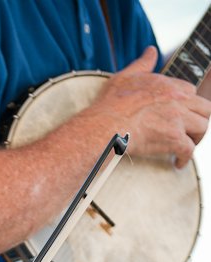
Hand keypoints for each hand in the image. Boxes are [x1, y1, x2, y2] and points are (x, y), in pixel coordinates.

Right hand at [85, 46, 210, 166]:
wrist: (108, 124)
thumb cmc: (112, 103)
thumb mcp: (127, 75)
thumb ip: (143, 64)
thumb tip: (151, 51)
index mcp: (169, 86)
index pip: (190, 92)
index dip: (187, 104)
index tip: (180, 114)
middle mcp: (178, 100)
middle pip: (204, 108)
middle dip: (199, 120)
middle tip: (190, 131)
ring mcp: (178, 120)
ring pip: (202, 128)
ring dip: (196, 138)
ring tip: (186, 146)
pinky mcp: (173, 139)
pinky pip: (189, 150)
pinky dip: (185, 158)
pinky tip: (178, 163)